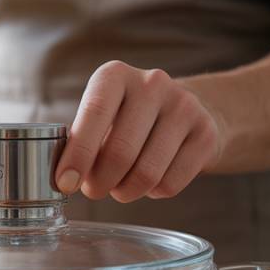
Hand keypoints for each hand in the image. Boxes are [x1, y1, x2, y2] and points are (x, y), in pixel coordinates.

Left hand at [54, 61, 222, 202]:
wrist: (187, 111)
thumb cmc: (128, 119)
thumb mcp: (101, 116)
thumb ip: (79, 140)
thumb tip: (64, 179)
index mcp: (116, 75)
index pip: (94, 114)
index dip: (78, 155)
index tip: (66, 184)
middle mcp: (152, 84)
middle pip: (120, 152)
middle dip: (100, 182)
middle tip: (94, 190)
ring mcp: (184, 107)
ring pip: (146, 173)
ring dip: (126, 191)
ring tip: (120, 188)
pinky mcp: (206, 134)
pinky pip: (171, 184)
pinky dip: (153, 193)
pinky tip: (151, 180)